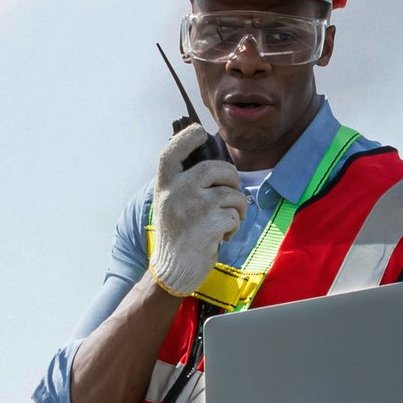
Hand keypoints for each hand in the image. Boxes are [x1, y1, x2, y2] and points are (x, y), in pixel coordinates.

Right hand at [149, 125, 246, 296]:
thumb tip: (215, 164)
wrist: (172, 270)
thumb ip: (185, 183)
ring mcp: (193, 207)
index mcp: (165, 185)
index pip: (171, 152)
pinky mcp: (209, 225)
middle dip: (232, 178)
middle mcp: (177, 192)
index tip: (200, 133)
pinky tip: (221, 236)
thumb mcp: (170, 203)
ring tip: (226, 221)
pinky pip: (234, 216)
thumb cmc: (177, 234)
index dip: (187, 137)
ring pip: (231, 194)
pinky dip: (233, 226)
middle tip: (233, 191)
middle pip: (215, 168)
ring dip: (237, 208)